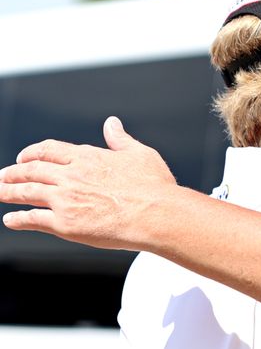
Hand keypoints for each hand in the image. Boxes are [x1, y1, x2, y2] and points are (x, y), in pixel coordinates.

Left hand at [0, 116, 177, 249]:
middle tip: (2, 176)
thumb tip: (112, 124)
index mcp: (88, 157)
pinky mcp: (65, 224)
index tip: (23, 157)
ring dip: (8, 191)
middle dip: (12, 172)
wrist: (157, 213)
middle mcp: (71, 175)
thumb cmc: (155, 187)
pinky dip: (18, 219)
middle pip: (31, 170)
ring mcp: (65, 199)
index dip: (32, 153)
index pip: (49, 150)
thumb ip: (120, 139)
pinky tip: (11, 220)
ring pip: (26, 192)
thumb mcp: (140, 154)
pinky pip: (33, 219)